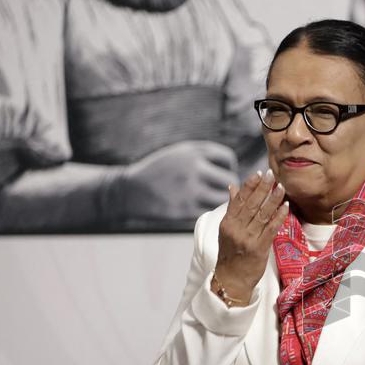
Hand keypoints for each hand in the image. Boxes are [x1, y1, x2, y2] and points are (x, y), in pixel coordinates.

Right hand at [116, 140, 237, 221]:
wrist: (130, 190)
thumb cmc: (160, 171)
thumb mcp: (180, 153)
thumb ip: (205, 156)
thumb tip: (233, 168)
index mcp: (193, 152)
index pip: (228, 158)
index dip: (228, 167)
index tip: (221, 173)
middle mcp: (194, 168)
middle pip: (230, 180)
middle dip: (229, 185)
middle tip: (220, 190)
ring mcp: (190, 190)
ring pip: (223, 198)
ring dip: (221, 200)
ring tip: (212, 199)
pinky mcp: (186, 209)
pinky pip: (210, 211)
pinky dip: (209, 211)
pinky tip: (201, 207)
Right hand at [213, 169, 287, 304]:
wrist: (231, 279)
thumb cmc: (230, 254)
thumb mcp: (226, 230)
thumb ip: (232, 208)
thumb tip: (233, 187)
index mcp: (227, 223)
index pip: (239, 200)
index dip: (249, 186)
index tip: (258, 173)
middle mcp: (236, 229)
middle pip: (251, 204)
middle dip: (262, 188)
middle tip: (272, 174)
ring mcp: (248, 238)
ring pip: (262, 214)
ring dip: (273, 199)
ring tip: (281, 187)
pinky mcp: (259, 248)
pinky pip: (271, 228)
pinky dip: (279, 216)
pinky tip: (286, 206)